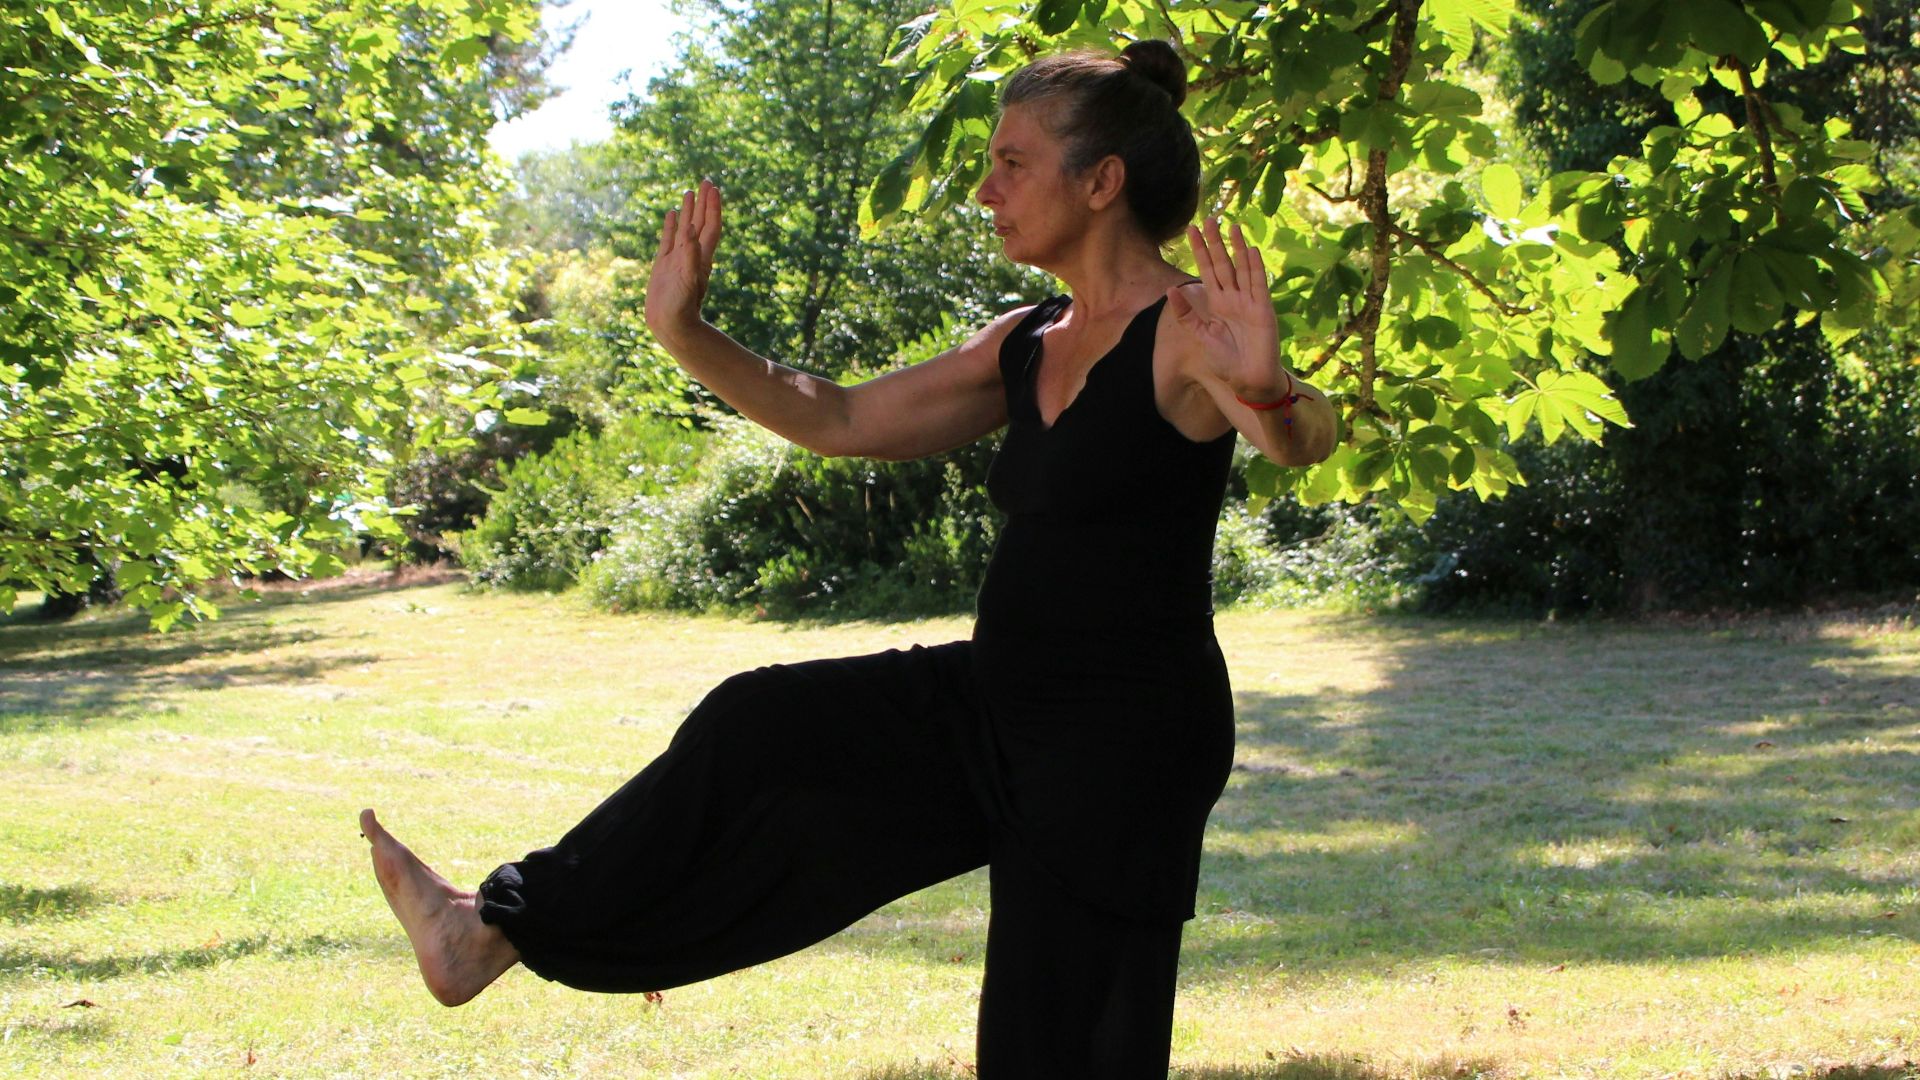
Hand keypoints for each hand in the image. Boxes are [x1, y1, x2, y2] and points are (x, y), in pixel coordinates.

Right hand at [644, 178, 722, 347]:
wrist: (670, 326)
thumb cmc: (682, 309)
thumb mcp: (688, 282)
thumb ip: (691, 257)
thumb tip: (693, 231)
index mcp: (701, 257)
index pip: (710, 226)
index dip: (713, 207)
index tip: (714, 188)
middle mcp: (692, 255)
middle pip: (701, 222)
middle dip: (704, 202)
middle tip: (706, 180)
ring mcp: (678, 259)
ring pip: (684, 228)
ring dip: (688, 210)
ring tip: (689, 191)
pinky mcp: (664, 265)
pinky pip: (668, 240)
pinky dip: (671, 225)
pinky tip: (670, 213)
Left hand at [1167, 217, 1283, 399]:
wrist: (1247, 380)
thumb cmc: (1226, 360)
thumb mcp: (1200, 336)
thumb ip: (1186, 315)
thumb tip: (1170, 290)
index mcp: (1217, 303)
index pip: (1207, 270)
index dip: (1201, 251)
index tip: (1192, 230)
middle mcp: (1233, 298)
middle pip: (1223, 264)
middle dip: (1217, 243)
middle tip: (1211, 219)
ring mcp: (1249, 302)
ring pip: (1242, 269)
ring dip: (1237, 248)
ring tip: (1233, 226)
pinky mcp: (1262, 310)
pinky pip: (1258, 285)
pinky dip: (1254, 268)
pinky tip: (1250, 251)